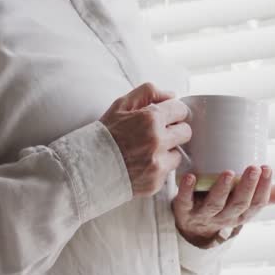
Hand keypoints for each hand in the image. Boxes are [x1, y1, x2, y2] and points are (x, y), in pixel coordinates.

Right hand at [99, 82, 191, 197]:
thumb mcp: (121, 105)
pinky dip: (159, 167)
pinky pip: (168, 171)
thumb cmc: (105, 134)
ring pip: (179, 153)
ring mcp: (158, 163)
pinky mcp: (156, 181)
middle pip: (186, 132)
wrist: (88, 167)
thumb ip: (148, 92)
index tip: (166, 117)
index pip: (181, 110)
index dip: (173, 112)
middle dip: (175, 130)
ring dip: (168, 151)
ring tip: (148, 151)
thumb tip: (172, 94)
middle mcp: (158, 141)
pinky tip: (143, 164)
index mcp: (150, 118)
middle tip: (159, 133)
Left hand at [172, 165, 274, 247]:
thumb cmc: (224, 208)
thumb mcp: (246, 204)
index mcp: (241, 214)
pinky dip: (186, 190)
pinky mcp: (183, 210)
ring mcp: (203, 215)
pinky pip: (184, 201)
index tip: (268, 167)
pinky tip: (190, 177)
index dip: (264, 188)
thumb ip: (269, 196)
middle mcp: (224, 217)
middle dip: (247, 187)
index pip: (257, 204)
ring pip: (215, 204)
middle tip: (253, 168)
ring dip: (221, 189)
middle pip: (238, 204)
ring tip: (228, 172)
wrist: (191, 229)